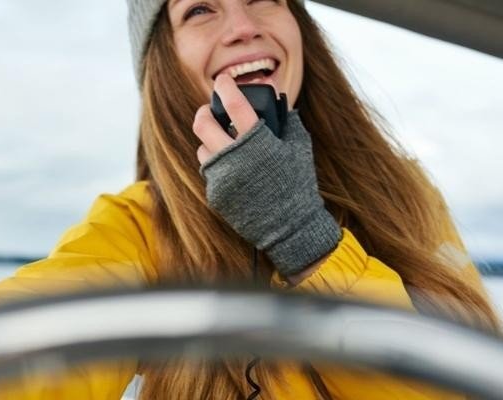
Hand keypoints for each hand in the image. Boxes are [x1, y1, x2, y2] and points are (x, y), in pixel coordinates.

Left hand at [193, 75, 341, 276]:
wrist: (289, 228)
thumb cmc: (298, 185)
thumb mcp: (300, 149)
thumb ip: (288, 123)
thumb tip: (278, 102)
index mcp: (256, 141)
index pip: (233, 103)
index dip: (225, 86)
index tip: (222, 80)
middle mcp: (234, 156)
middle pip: (202, 123)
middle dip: (204, 112)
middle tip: (210, 111)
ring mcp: (222, 176)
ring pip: (203, 148)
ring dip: (211, 142)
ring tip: (226, 144)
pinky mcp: (215, 193)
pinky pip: (210, 172)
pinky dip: (219, 166)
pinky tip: (233, 170)